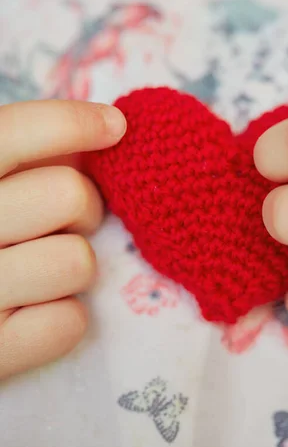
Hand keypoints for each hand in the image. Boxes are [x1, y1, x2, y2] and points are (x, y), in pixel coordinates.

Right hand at [0, 99, 125, 379]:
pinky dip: (65, 318)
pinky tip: (37, 313)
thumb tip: (107, 130)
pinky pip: (68, 324)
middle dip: (85, 208)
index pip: (13, 133)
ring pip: (77, 261)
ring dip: (75, 266)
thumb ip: (29, 157)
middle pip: (68, 195)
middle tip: (70, 222)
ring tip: (46, 270)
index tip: (116, 126)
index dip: (72, 122)